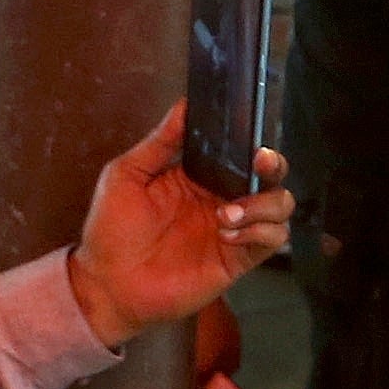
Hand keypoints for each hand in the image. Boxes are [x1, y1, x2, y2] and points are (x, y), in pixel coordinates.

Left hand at [64, 103, 293, 347]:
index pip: (239, 152)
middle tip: (259, 165)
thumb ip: (160, 142)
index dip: (252, 142)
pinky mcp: (239, 259)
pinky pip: (273, 239)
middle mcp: (222, 199)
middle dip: (273, 166)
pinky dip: (260, 232)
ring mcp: (235, 229)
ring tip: (226, 214)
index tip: (250, 138)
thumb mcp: (126, 175)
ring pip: (280, 206)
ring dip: (263, 204)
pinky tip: (228, 235)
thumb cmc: (111, 230)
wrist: (108, 286)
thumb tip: (186, 103)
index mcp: (199, 177)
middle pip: (270, 176)